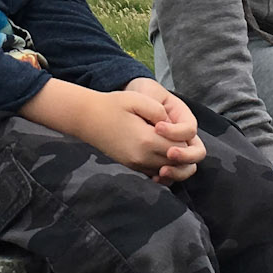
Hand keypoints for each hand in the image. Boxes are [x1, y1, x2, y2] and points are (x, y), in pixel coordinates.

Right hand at [21, 78, 204, 181]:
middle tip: (179, 135)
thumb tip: (171, 124)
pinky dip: (164, 167)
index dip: (184, 138)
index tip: (177, 127)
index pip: (180, 148)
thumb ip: (159, 111)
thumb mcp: (138, 99)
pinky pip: (155, 173)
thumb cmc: (112, 105)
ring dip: (175, 160)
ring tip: (173, 144)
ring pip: (167, 171)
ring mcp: (136, 164)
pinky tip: (163, 154)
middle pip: (176, 163)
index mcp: (146, 140)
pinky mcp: (132, 166)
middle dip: (183, 151)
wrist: (87, 118)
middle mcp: (143, 157)